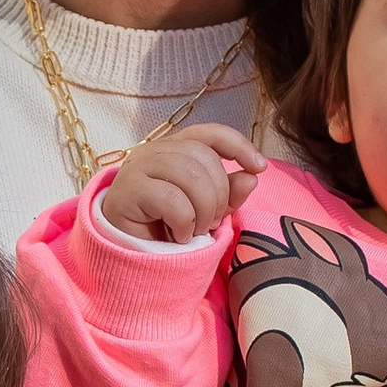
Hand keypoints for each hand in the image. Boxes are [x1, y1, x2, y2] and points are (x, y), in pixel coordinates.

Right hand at [99, 120, 263, 243]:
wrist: (129, 252)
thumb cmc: (166, 226)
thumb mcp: (206, 209)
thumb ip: (228, 193)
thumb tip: (251, 176)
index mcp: (175, 148)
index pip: (210, 133)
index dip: (238, 145)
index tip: (259, 167)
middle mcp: (155, 150)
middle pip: (204, 158)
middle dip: (218, 195)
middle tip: (211, 222)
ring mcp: (138, 167)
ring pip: (190, 176)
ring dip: (203, 210)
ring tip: (195, 230)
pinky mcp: (127, 190)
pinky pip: (171, 199)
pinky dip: (183, 222)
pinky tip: (177, 235)